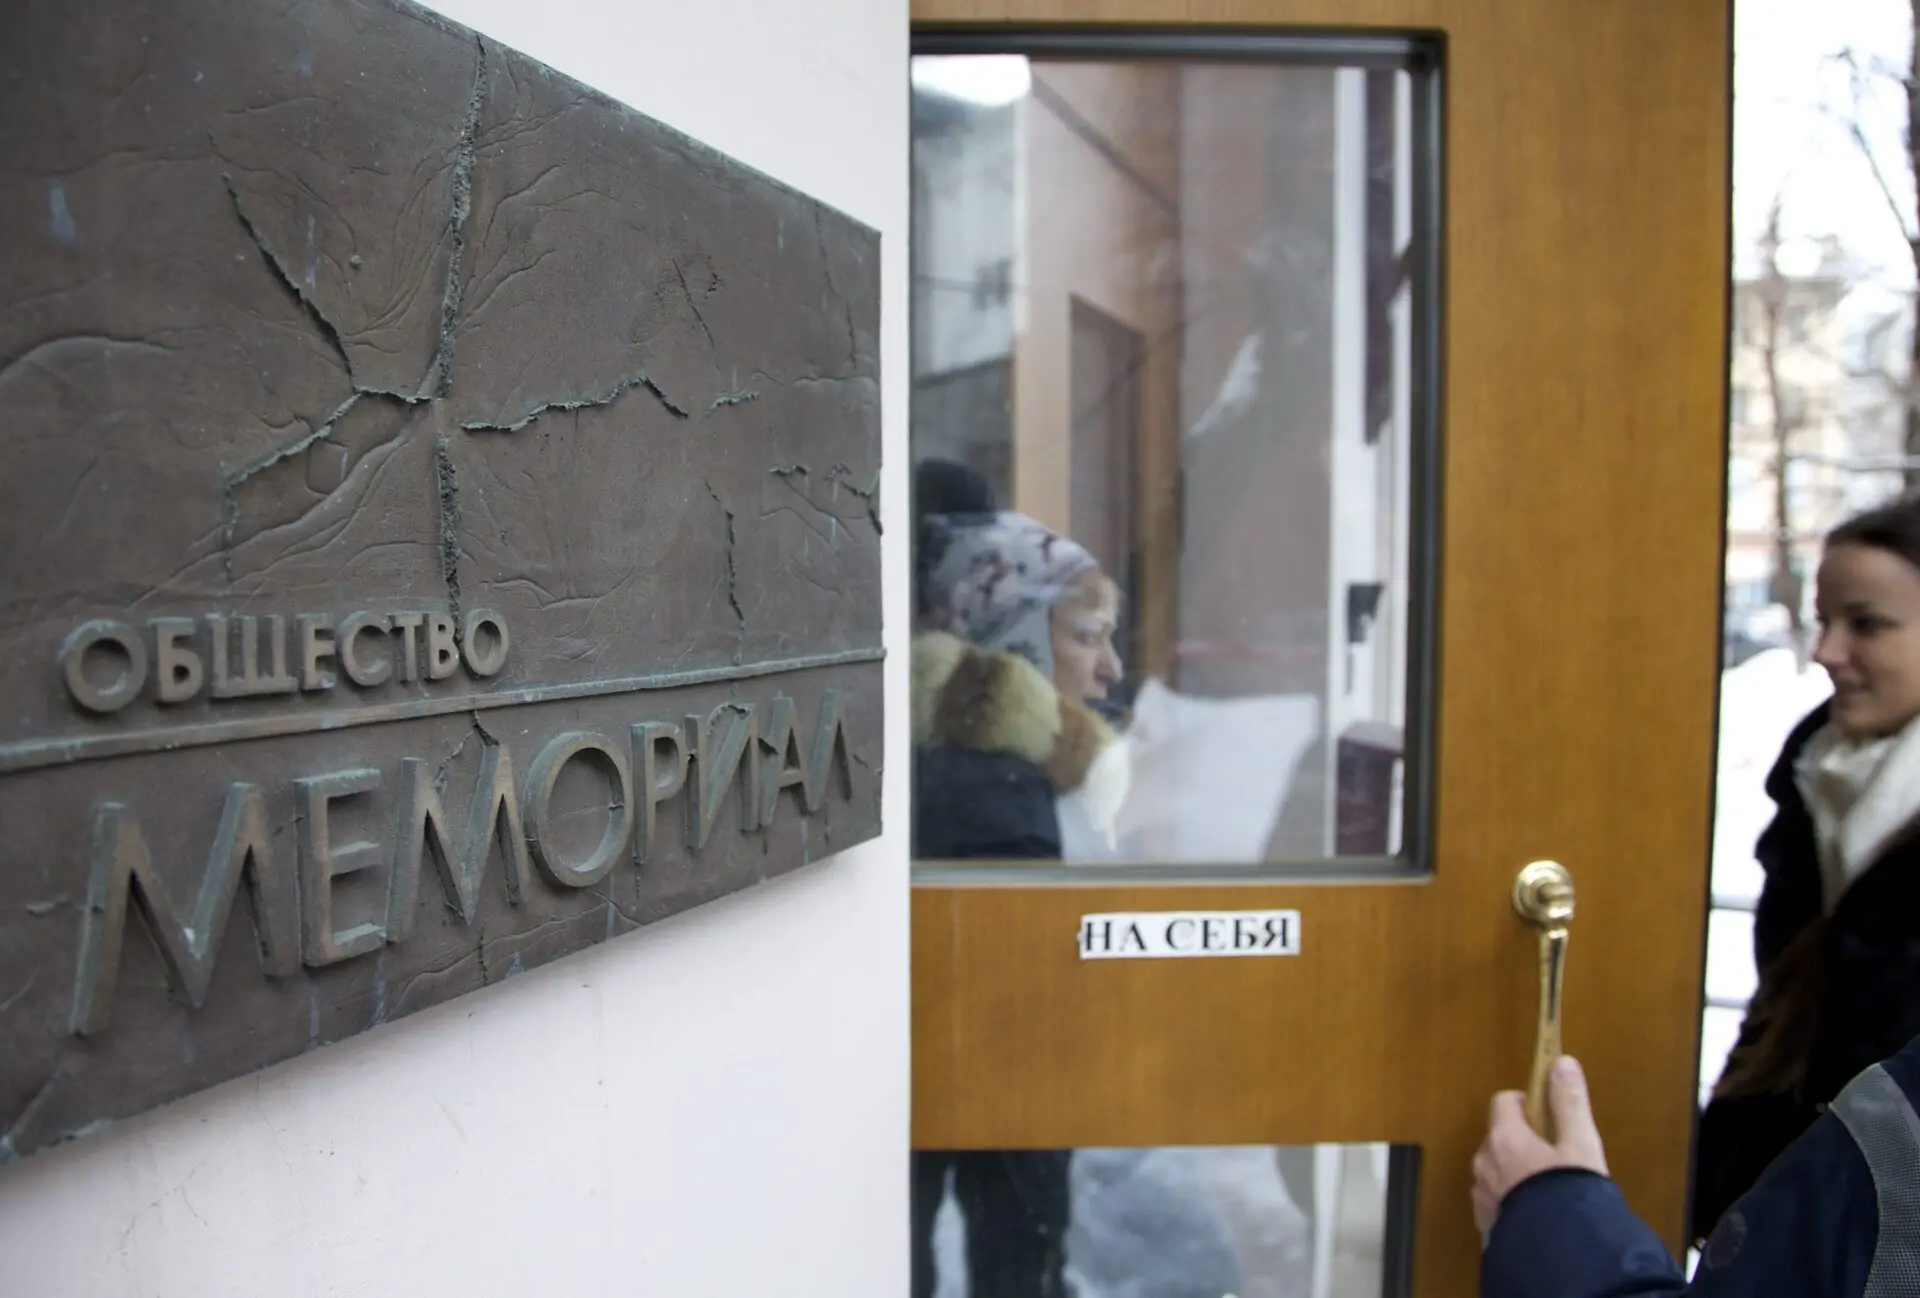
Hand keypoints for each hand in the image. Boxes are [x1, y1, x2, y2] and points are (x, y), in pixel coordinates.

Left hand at [1471, 1056, 1609, 1237]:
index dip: (1526, 1104)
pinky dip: (1511, 1199)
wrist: (1559, 1257)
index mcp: (1504, 1138)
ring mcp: (1481, 1195)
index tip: (1547, 1116)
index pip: (1504, 1102)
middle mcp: (1484, 1163)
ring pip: (1495, 1170)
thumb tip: (1562, 1063)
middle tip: (1555, 1159)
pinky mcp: (1484, 1224)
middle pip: (1499, 1137)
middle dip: (1523, 1142)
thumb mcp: (1581, 1146)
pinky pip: (1495, 1200)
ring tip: (1547, 1190)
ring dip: (1514, 1173)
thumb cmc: (1570, 1195)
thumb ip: (1570, 1102)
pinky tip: (1536, 1212)